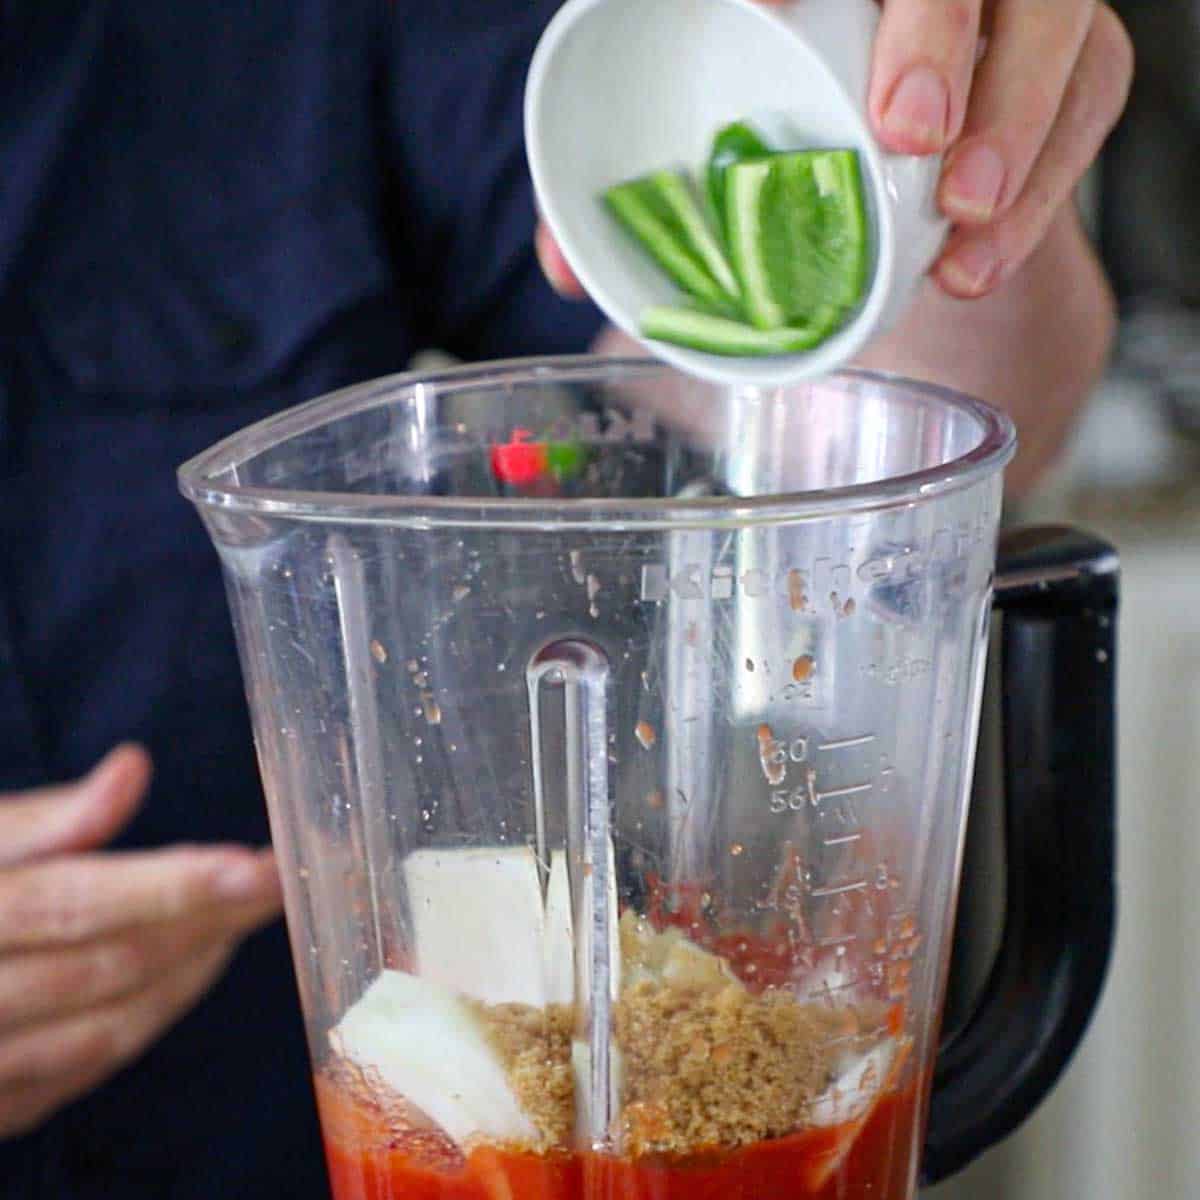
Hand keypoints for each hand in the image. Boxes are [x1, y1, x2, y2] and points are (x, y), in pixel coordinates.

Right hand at [0, 746, 281, 1138]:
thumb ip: (43, 819)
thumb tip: (132, 767)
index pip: (74, 903)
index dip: (173, 886)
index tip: (257, 866)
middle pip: (108, 966)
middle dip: (207, 922)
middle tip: (277, 881)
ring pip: (107, 1029)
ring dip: (189, 973)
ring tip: (242, 918)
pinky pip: (84, 1074)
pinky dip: (147, 1021)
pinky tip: (188, 973)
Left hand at [535, 0, 1133, 302]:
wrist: (888, 131)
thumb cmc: (782, 119)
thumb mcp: (706, 119)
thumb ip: (641, 171)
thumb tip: (563, 263)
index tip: (767, 6)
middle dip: (943, 26)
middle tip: (906, 125)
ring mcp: (1006, 0)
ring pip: (1052, 19)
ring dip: (1016, 119)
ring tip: (958, 211)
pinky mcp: (1066, 53)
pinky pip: (1088, 96)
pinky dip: (1040, 185)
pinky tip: (977, 254)